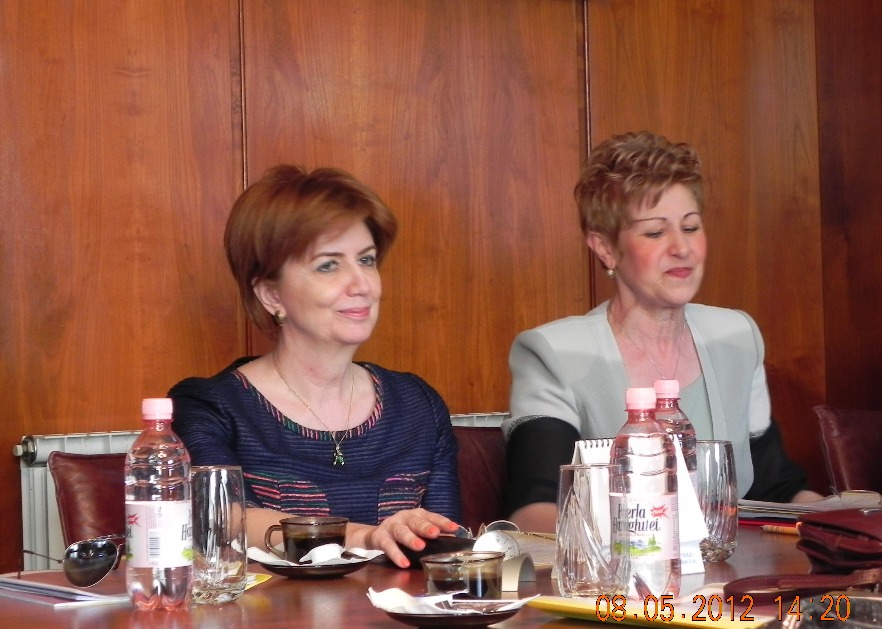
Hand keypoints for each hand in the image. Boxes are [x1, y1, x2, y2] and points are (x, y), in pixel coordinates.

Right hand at [346, 509, 460, 567]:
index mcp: (416, 515)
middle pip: (416, 521)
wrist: (376, 535)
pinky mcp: (380, 537)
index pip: (431, 517)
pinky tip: (403, 563)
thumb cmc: (403, 532)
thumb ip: (433, 534)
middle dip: (425, 527)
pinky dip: (396, 554)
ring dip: (410, 538)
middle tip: (434, 533)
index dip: (442, 522)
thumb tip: (453, 539)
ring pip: (401, 531)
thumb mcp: (417, 531)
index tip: (453, 528)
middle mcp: (404, 518)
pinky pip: (388, 546)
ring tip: (420, 547)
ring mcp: (391, 526)